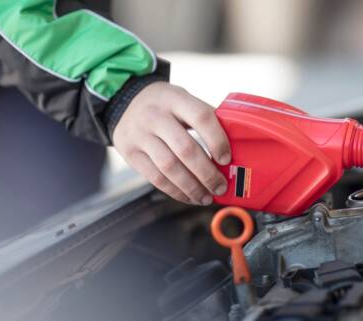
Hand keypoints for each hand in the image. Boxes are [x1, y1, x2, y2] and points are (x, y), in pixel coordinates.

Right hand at [113, 82, 230, 204]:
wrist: (126, 102)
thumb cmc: (166, 105)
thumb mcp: (184, 100)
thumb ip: (205, 118)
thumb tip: (236, 145)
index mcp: (175, 98)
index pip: (201, 118)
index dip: (217, 140)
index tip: (226, 159)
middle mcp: (155, 115)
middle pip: (186, 149)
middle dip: (207, 173)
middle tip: (221, 187)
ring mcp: (139, 135)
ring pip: (170, 168)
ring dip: (192, 187)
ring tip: (207, 197)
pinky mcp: (130, 153)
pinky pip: (155, 178)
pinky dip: (176, 192)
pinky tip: (189, 196)